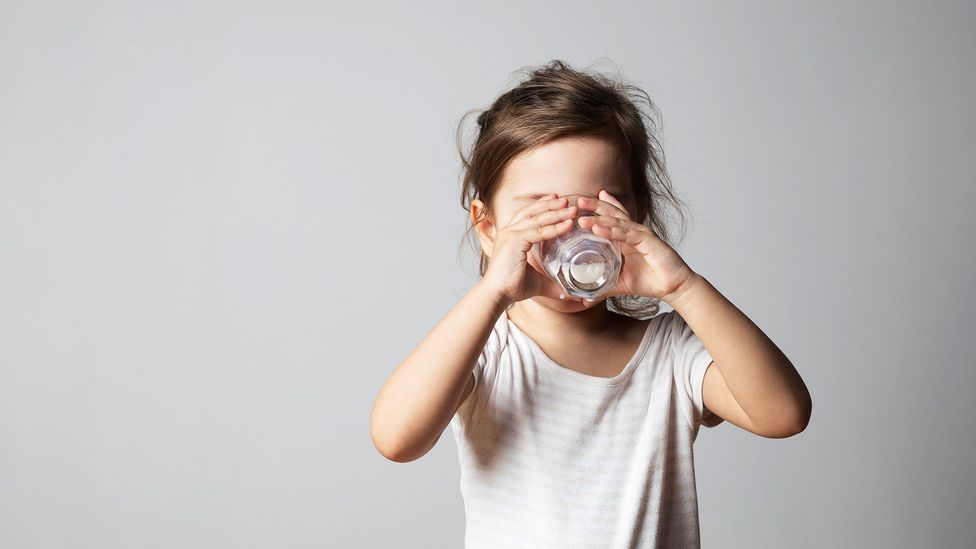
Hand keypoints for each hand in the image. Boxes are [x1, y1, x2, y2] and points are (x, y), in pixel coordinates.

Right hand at [480, 193, 581, 305]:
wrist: (496, 294)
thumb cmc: (512, 287)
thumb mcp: (536, 281)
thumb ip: (552, 283)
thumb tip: (567, 292)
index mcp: (510, 235)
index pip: (527, 214)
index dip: (542, 205)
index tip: (556, 199)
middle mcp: (509, 231)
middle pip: (532, 211)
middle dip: (551, 205)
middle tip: (568, 201)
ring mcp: (510, 235)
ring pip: (537, 219)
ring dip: (557, 213)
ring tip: (572, 210)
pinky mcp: (514, 242)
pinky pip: (538, 232)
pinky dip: (554, 228)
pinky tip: (568, 225)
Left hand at [575, 189, 696, 304]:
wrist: (673, 288)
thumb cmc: (649, 282)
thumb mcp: (620, 284)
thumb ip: (602, 289)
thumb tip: (584, 300)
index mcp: (626, 238)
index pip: (610, 218)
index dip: (596, 209)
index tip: (578, 204)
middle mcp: (634, 232)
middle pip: (612, 214)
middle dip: (595, 206)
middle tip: (578, 199)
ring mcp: (641, 235)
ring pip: (617, 223)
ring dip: (599, 219)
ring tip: (582, 219)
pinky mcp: (649, 241)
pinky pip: (628, 234)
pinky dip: (612, 231)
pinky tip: (598, 229)